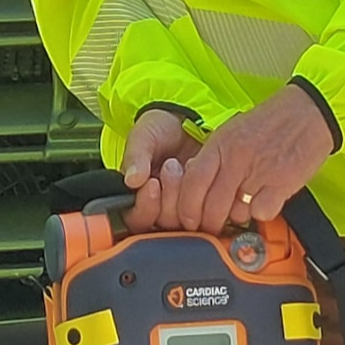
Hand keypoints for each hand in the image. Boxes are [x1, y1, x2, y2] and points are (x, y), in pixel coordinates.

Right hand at [120, 107, 203, 231]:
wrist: (189, 120)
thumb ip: (136, 157)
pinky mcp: (209, 205)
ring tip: (187, 166)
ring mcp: (187, 209)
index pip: (137, 220)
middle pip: (163, 224)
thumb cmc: (161, 131)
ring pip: (187, 222)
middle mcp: (162, 209)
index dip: (146, 207)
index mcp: (139, 199)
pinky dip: (210, 196)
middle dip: (169, 196)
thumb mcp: (143, 136)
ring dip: (188, 195)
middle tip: (172, 167)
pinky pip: (212, 213)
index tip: (153, 183)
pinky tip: (207, 175)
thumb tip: (131, 180)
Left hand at [162, 83, 336, 235]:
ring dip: (238, 216)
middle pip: (212, 206)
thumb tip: (192, 184)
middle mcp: (236, 158)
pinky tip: (267, 198)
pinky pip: (262, 213)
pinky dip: (263, 212)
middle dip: (210, 224)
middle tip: (214, 226)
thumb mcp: (231, 131)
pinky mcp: (283, 183)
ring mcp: (260, 171)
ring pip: (236, 213)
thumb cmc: (268, 123)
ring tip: (246, 202)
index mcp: (220, 143)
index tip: (189, 220)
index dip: (186, 207)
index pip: (192, 182)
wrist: (308, 112)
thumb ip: (212, 157)